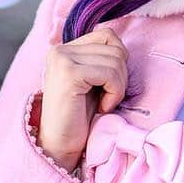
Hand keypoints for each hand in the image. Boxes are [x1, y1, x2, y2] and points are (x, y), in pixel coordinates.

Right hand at [37, 27, 128, 171]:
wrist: (60, 146)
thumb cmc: (80, 118)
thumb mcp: (92, 82)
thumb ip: (101, 60)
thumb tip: (123, 47)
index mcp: (64, 49)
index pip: (108, 36)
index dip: (118, 62)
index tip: (106, 87)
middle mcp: (59, 50)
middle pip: (115, 47)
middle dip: (120, 76)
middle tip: (107, 99)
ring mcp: (62, 59)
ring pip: (116, 60)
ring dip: (118, 87)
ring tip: (103, 104)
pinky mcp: (69, 73)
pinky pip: (110, 73)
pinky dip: (115, 94)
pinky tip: (102, 108)